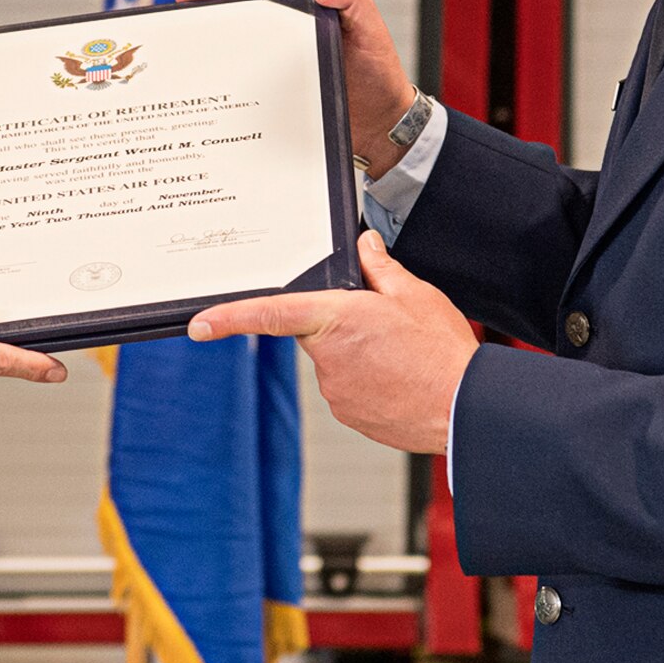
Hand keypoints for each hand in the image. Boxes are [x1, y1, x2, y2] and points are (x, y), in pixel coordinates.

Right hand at [177, 0, 417, 176]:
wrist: (386, 128)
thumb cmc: (380, 73)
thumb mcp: (370, 30)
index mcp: (304, 14)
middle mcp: (287, 39)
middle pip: (239, 26)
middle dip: (204, 24)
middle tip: (170, 29)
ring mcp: (281, 69)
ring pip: (238, 58)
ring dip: (210, 60)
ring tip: (177, 65)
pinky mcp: (278, 99)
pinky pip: (247, 90)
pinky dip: (224, 92)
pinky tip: (203, 102)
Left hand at [187, 232, 475, 452]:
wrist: (465, 410)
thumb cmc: (442, 353)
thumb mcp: (415, 294)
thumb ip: (381, 269)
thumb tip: (365, 247)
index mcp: (336, 319)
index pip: (269, 314)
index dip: (228, 317)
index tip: (198, 325)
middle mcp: (327, 358)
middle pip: (315, 332)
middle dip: (341, 325)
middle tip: (384, 329)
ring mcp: (336, 391)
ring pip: (334, 361)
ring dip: (358, 355)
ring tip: (401, 357)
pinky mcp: (350, 415)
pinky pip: (348, 388)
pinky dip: (368, 380)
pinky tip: (399, 378)